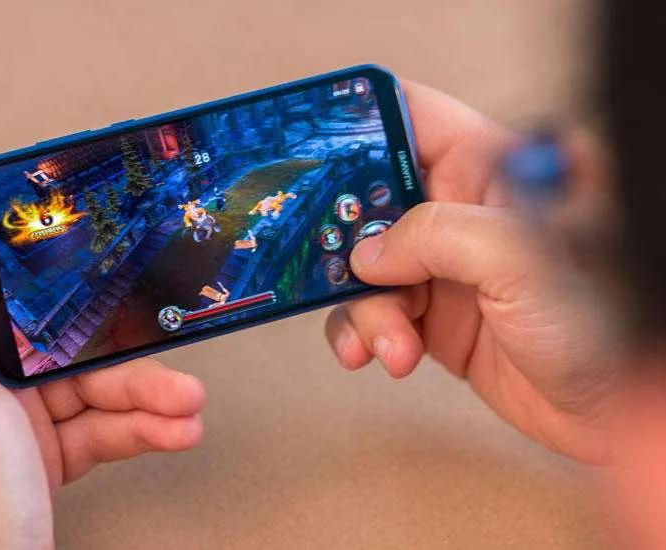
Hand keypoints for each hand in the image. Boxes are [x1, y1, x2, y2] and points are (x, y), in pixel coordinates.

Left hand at [0, 211, 205, 547]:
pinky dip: (142, 428)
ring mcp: (12, 412)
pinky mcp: (46, 449)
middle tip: (159, 324)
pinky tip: (174, 430)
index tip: (57, 211)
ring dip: (147, 391)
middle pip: (52, 326)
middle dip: (114, 331)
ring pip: (91, 380)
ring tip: (187, 403)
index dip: (4, 231)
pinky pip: (104, 424)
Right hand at [325, 82, 616, 463]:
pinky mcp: (432, 316)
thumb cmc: (601, 322)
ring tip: (390, 340)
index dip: (361, 126)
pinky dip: (365, 333)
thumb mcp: (521, 260)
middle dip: (344, 234)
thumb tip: (367, 252)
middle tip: (324, 260)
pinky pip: (372, 311)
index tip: (314, 154)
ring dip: (362, 305)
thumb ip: (437, 236)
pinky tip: (380, 355)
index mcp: (490, 169)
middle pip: (372, 197)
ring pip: (365, 264)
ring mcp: (444, 265)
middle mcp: (461, 211)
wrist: (610, 411)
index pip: (415, 119)